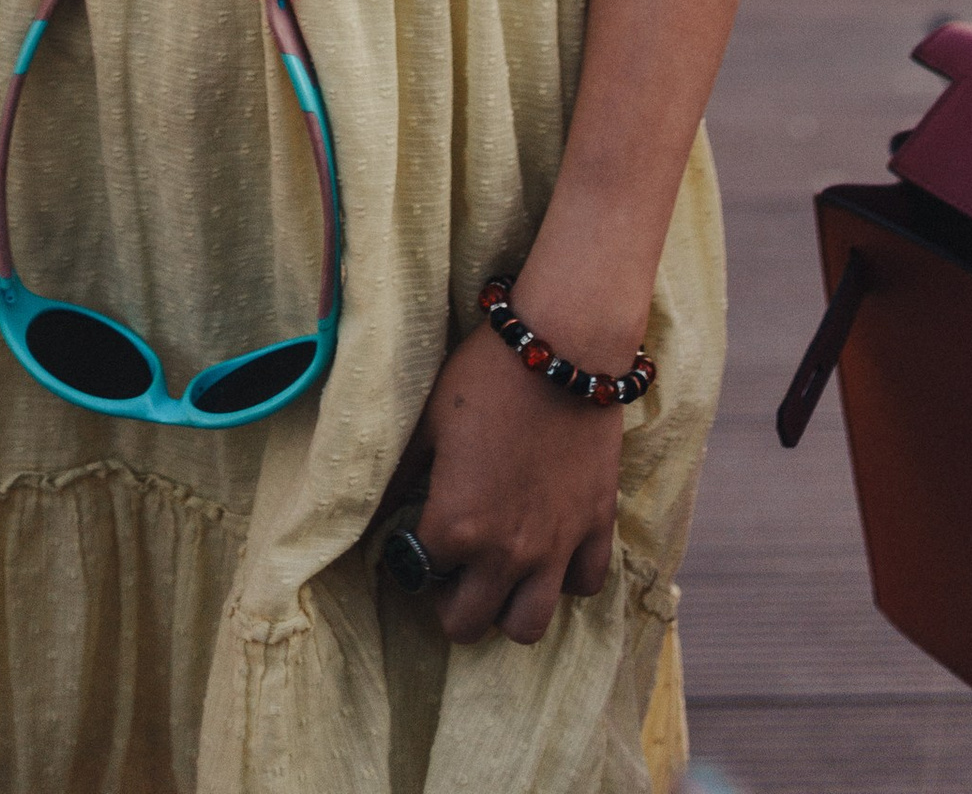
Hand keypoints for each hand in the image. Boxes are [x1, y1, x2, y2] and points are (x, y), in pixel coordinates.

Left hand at [388, 317, 622, 645]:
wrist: (564, 343)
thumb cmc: (486, 376)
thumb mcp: (429, 422)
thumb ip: (401, 477)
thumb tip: (374, 513)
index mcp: (456, 526)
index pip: (419, 577)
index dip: (412, 558)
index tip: (416, 539)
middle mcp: (505, 551)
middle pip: (468, 625)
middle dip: (453, 602)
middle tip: (455, 565)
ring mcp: (555, 545)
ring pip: (527, 627)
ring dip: (508, 607)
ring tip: (502, 571)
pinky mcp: (597, 526)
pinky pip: (584, 585)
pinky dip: (566, 577)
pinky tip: (551, 547)